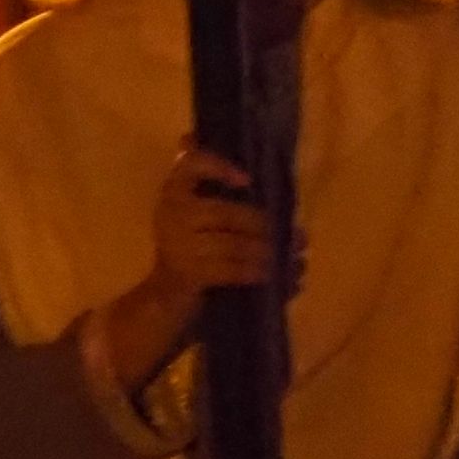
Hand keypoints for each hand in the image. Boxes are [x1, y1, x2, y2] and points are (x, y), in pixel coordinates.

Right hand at [101, 145, 274, 390]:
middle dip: (263, 224)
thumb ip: (218, 185)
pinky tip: (269, 273)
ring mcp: (176, 245)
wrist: (164, 294)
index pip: (190, 165)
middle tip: (294, 234)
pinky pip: (229, 269)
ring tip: (289, 255)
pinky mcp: (186, 273)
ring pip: (232, 243)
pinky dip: (253, 271)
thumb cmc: (192, 246)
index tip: (247, 180)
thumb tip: (257, 177)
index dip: (217, 167)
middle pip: (225, 213)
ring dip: (265, 250)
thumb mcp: (200, 214)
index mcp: (174, 192)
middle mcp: (170, 213)